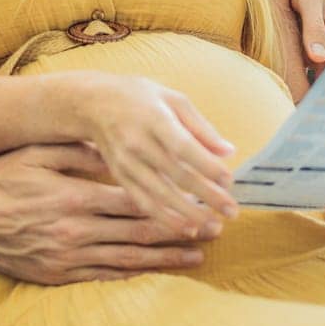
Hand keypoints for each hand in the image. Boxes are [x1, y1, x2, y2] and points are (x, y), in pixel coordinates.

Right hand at [0, 143, 214, 284]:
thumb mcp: (34, 155)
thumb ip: (74, 152)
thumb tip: (109, 145)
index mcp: (75, 196)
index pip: (134, 199)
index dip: (170, 201)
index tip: (198, 199)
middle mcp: (78, 229)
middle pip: (139, 230)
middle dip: (180, 230)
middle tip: (214, 229)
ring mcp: (70, 255)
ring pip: (130, 257)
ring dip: (166, 256)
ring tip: (198, 254)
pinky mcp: (61, 273)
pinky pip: (106, 274)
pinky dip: (135, 272)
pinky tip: (155, 269)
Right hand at [77, 74, 238, 231]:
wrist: (92, 103)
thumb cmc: (139, 97)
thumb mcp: (172, 99)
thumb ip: (201, 127)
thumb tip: (229, 152)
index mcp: (154, 118)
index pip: (184, 146)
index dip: (207, 166)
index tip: (229, 181)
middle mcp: (138, 142)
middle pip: (175, 174)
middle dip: (206, 195)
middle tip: (232, 211)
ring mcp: (126, 162)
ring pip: (159, 194)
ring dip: (188, 213)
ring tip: (213, 226)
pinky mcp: (119, 176)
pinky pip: (142, 202)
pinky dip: (164, 218)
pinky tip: (186, 228)